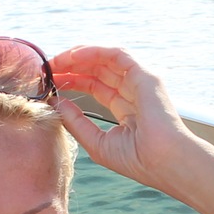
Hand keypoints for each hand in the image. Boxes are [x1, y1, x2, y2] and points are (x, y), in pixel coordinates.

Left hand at [48, 46, 213, 192]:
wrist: (165, 162)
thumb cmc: (138, 160)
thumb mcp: (97, 143)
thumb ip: (76, 122)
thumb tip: (57, 102)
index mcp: (126, 110)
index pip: (96, 87)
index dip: (73, 81)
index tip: (50, 82)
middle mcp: (134, 92)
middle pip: (98, 71)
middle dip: (72, 67)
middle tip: (48, 67)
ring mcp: (140, 82)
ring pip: (106, 59)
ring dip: (80, 56)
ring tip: (57, 60)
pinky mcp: (145, 75)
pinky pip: (116, 55)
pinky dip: (94, 51)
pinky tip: (73, 56)